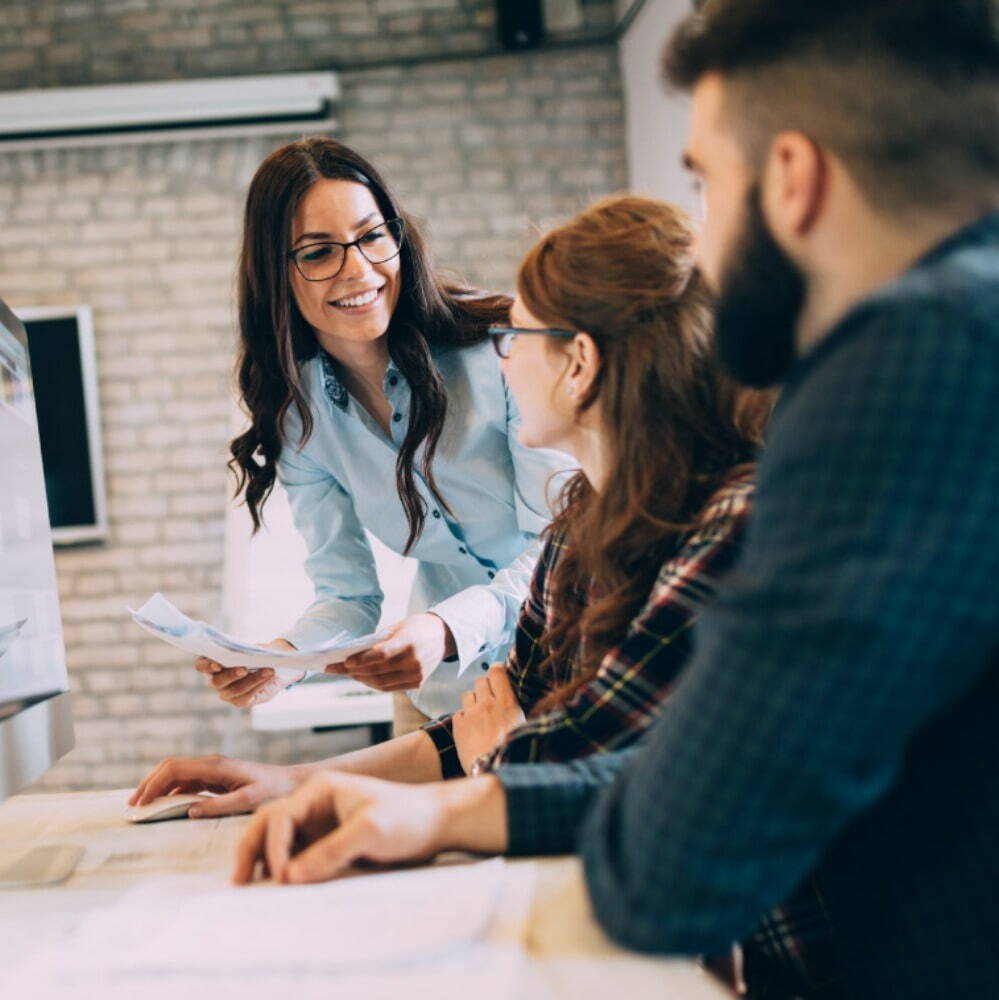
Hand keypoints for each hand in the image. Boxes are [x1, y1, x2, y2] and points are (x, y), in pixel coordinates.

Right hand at [129, 754, 300, 816]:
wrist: (291, 783)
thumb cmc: (274, 790)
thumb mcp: (249, 800)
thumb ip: (220, 805)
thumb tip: (189, 810)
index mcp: (216, 766)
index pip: (175, 768)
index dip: (154, 784)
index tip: (140, 803)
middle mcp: (211, 764)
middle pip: (170, 767)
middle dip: (149, 783)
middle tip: (132, 805)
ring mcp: (213, 770)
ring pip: (177, 773)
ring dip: (158, 787)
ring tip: (142, 806)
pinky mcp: (216, 778)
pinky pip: (187, 782)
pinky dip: (171, 791)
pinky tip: (163, 804)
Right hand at [196, 638, 303, 707]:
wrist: (272, 666)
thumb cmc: (256, 653)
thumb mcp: (251, 648)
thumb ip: (245, 650)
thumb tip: (248, 653)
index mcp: (212, 663)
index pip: (201, 665)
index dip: (207, 666)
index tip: (218, 664)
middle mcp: (215, 680)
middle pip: (216, 681)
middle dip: (230, 675)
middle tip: (244, 669)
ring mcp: (226, 693)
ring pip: (234, 690)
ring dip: (252, 679)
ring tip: (268, 670)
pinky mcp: (240, 701)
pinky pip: (246, 697)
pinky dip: (259, 685)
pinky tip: (268, 676)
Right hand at [231, 771, 449, 884]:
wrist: (436, 821)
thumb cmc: (408, 817)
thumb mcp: (372, 830)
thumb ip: (332, 850)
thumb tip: (291, 876)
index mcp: (321, 789)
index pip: (281, 816)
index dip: (274, 847)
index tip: (282, 878)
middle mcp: (314, 802)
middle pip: (268, 822)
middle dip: (251, 849)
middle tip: (240, 881)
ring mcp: (320, 822)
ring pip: (277, 838)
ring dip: (263, 858)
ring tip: (254, 886)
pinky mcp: (327, 840)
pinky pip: (296, 853)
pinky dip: (282, 867)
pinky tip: (281, 886)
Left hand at [333, 613, 455, 691]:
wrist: (444, 636)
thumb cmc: (417, 627)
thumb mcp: (399, 627)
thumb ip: (379, 641)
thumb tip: (353, 654)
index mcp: (410, 642)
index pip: (381, 655)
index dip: (361, 660)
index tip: (345, 661)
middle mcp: (415, 661)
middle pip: (378, 671)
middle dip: (354, 671)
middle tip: (336, 668)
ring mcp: (417, 675)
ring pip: (382, 683)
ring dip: (362, 679)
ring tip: (347, 673)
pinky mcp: (418, 683)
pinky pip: (391, 687)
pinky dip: (374, 683)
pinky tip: (364, 677)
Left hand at [452, 665, 525, 773]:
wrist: (493, 771)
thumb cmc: (514, 752)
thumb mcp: (524, 728)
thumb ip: (516, 711)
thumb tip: (515, 704)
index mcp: (507, 703)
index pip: (497, 673)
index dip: (496, 671)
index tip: (497, 675)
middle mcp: (487, 704)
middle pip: (480, 680)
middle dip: (484, 687)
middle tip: (489, 699)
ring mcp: (471, 714)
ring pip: (467, 695)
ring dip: (472, 702)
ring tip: (478, 716)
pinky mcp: (458, 725)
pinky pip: (458, 713)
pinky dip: (463, 718)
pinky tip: (470, 729)